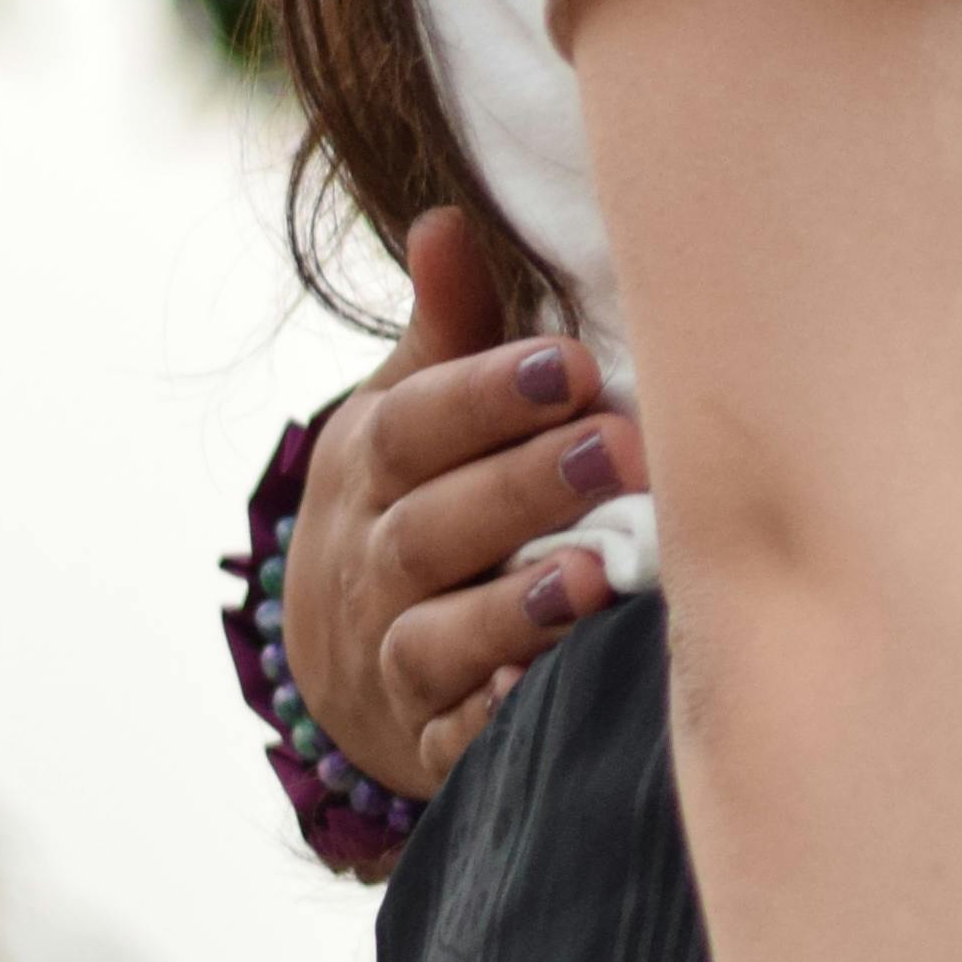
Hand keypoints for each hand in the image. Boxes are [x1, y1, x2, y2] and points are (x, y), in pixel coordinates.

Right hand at [279, 205, 648, 798]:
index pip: (411, 427)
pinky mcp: (425, 739)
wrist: (343, 651)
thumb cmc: (417, 495)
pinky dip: (490, 728)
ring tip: (593, 577)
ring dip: (511, 612)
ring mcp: (391, 658)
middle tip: (619, 450)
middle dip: (523, 490)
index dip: (482, 397)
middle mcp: (370, 565)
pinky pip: (450, 740)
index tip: (568, 365)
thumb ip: (448, 328)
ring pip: (435, 639)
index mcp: (369, 468)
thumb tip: (447, 221)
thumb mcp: (413, 410)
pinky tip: (541, 702)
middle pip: (433, 528)